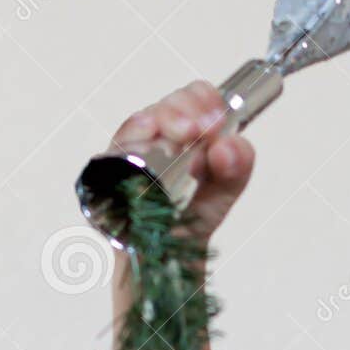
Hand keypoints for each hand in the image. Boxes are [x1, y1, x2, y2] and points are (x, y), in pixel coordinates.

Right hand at [110, 79, 254, 240]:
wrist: (170, 253)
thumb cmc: (194, 215)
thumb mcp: (227, 187)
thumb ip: (238, 164)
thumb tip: (227, 146)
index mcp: (187, 130)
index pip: (192, 96)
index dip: (204, 99)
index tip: (217, 120)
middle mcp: (157, 135)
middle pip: (166, 104)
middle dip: (186, 110)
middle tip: (203, 128)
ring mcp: (132, 152)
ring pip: (141, 121)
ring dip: (165, 120)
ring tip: (186, 133)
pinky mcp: (111, 172)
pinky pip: (117, 148)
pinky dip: (134, 139)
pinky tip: (149, 137)